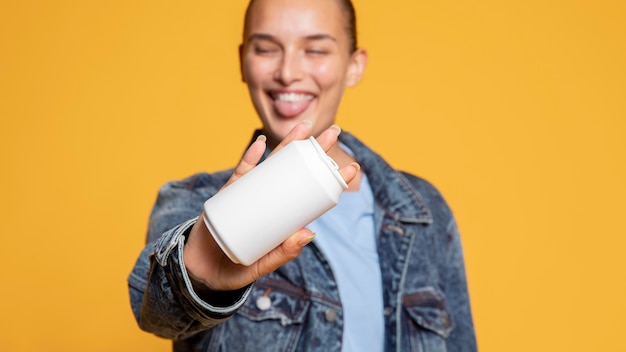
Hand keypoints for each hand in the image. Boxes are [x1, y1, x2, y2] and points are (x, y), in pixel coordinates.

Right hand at [183, 121, 359, 290]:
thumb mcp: (263, 264)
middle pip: (297, 170)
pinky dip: (250, 157)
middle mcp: (271, 200)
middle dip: (315, 150)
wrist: (203, 271)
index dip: (331, 179)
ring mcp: (251, 194)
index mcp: (285, 216)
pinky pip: (242, 172)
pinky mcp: (229, 193)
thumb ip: (283, 253)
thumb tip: (309, 233)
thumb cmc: (236, 268)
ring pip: (273, 164)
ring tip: (303, 128)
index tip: (353, 168)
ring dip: (288, 145)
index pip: (314, 193)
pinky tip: (260, 144)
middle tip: (334, 132)